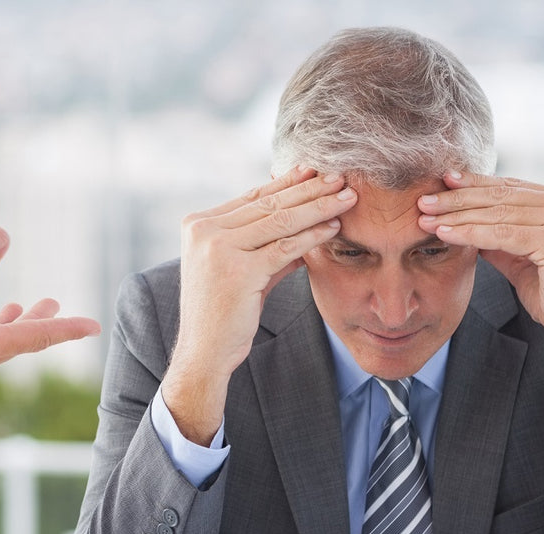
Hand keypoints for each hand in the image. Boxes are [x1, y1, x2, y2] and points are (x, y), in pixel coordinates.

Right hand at [163, 167, 357, 443]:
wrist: (204, 352)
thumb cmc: (223, 314)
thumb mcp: (241, 270)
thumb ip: (265, 244)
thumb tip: (304, 223)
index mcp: (197, 225)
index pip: (251, 197)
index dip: (286, 184)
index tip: (313, 172)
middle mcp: (203, 231)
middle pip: (267, 204)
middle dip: (308, 190)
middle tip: (340, 177)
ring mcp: (218, 249)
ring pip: (279, 221)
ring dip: (318, 207)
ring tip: (346, 197)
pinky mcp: (238, 270)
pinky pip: (284, 247)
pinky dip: (312, 236)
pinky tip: (334, 227)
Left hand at [416, 171, 543, 371]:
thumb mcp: (520, 257)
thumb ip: (498, 236)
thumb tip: (463, 220)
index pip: (509, 187)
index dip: (474, 184)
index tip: (442, 182)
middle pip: (501, 196)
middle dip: (458, 198)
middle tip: (423, 200)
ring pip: (498, 213)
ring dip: (457, 216)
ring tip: (425, 218)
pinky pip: (502, 234)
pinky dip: (469, 233)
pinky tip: (444, 233)